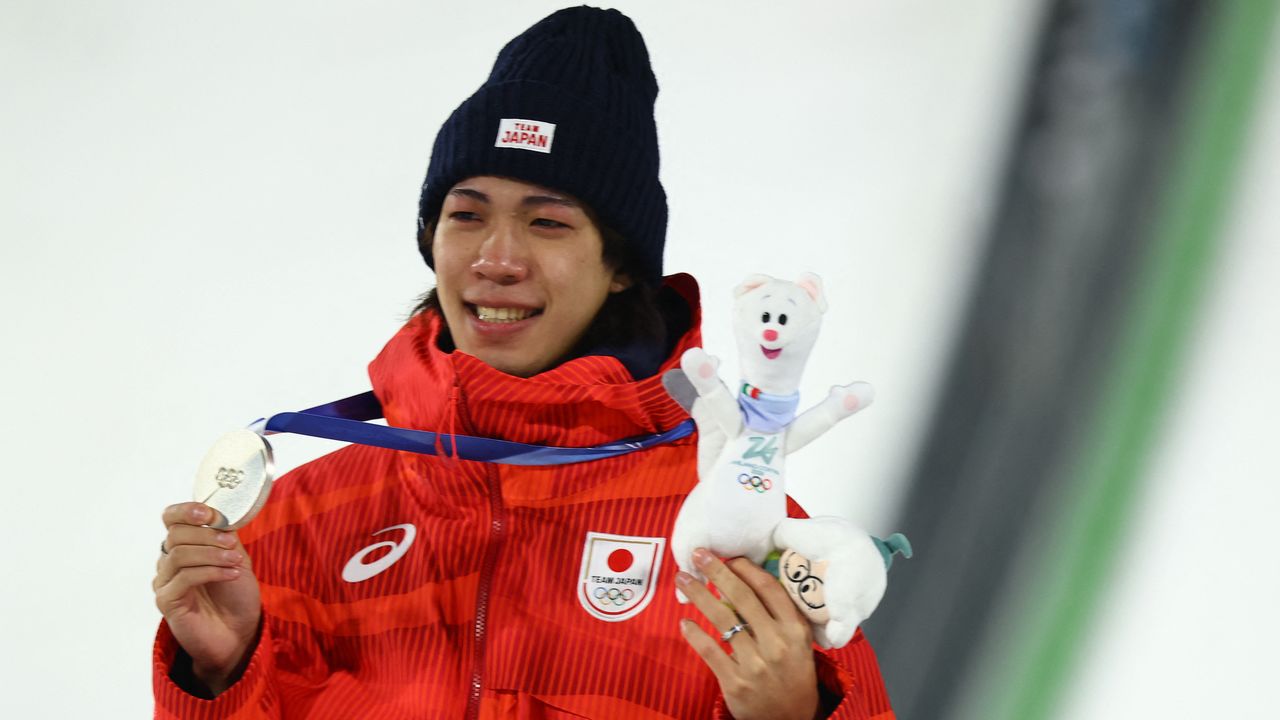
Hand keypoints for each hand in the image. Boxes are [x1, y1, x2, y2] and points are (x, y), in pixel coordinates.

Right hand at [153, 502, 261, 694]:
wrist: (239, 632)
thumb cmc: (236, 595)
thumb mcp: (236, 557)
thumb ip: (225, 535)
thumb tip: (221, 514)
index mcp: (184, 546)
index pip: (171, 518)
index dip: (186, 511)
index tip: (210, 515)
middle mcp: (168, 562)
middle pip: (175, 535)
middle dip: (208, 536)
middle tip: (232, 544)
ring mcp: (165, 582)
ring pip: (179, 555)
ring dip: (212, 554)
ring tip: (235, 562)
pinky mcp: (166, 601)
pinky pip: (184, 578)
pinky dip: (211, 572)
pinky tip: (231, 575)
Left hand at [677, 548, 819, 719]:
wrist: (791, 719)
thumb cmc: (792, 672)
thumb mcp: (798, 642)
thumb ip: (779, 614)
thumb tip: (745, 578)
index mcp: (795, 629)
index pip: (768, 589)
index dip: (745, 568)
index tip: (728, 556)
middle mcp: (776, 643)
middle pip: (742, 597)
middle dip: (716, 572)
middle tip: (697, 554)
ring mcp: (755, 664)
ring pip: (722, 619)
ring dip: (698, 595)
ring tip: (682, 579)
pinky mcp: (736, 683)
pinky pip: (710, 651)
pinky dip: (694, 634)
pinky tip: (684, 621)